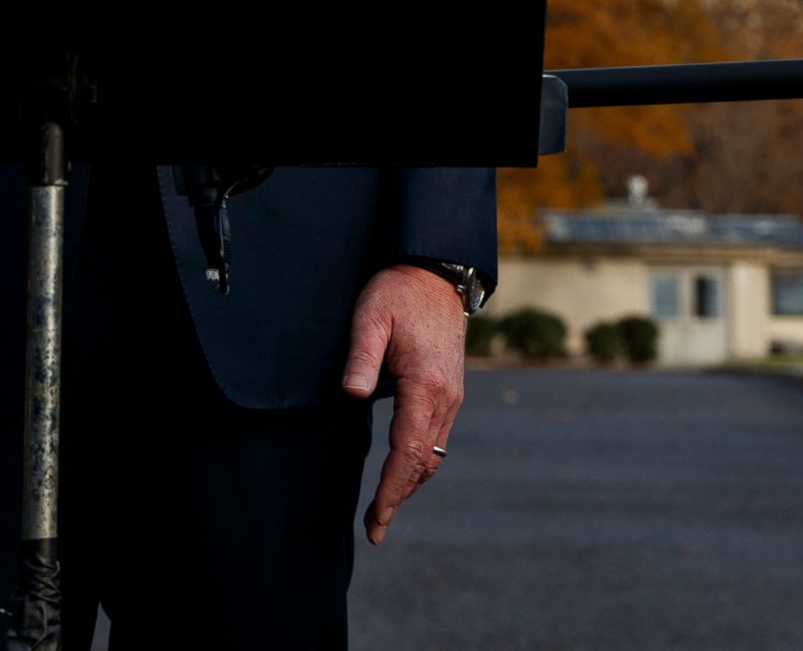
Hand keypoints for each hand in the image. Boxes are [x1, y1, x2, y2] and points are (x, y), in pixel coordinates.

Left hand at [340, 263, 466, 546]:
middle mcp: (446, 398)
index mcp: (426, 385)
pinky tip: (402, 472)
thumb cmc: (397, 291)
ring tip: (383, 509)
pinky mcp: (450, 391)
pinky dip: (419, 462)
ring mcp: (452, 396)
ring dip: (410, 484)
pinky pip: (436, 438)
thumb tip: (351, 394)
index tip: (375, 520)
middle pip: (423, 462)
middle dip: (398, 498)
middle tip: (373, 529)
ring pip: (433, 454)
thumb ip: (361, 355)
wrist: (436, 272)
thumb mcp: (370, 316)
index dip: (390, 490)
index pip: (407, 452)